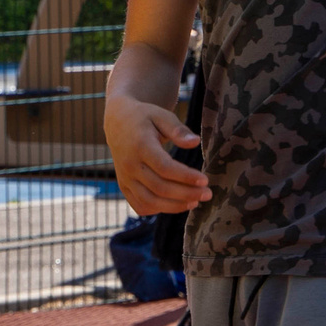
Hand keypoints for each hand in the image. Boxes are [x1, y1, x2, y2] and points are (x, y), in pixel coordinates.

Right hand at [104, 96, 208, 214]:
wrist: (118, 123)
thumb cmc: (145, 118)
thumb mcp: (161, 115)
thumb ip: (178, 129)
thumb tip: (195, 142)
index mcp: (140, 145)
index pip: (164, 167)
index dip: (185, 177)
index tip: (205, 180)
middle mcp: (129, 165)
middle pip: (159, 188)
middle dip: (186, 194)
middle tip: (207, 194)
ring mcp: (125, 178)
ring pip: (150, 201)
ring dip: (175, 206)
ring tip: (195, 202)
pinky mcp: (124, 186)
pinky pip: (140, 206)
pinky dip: (158, 210)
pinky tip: (176, 204)